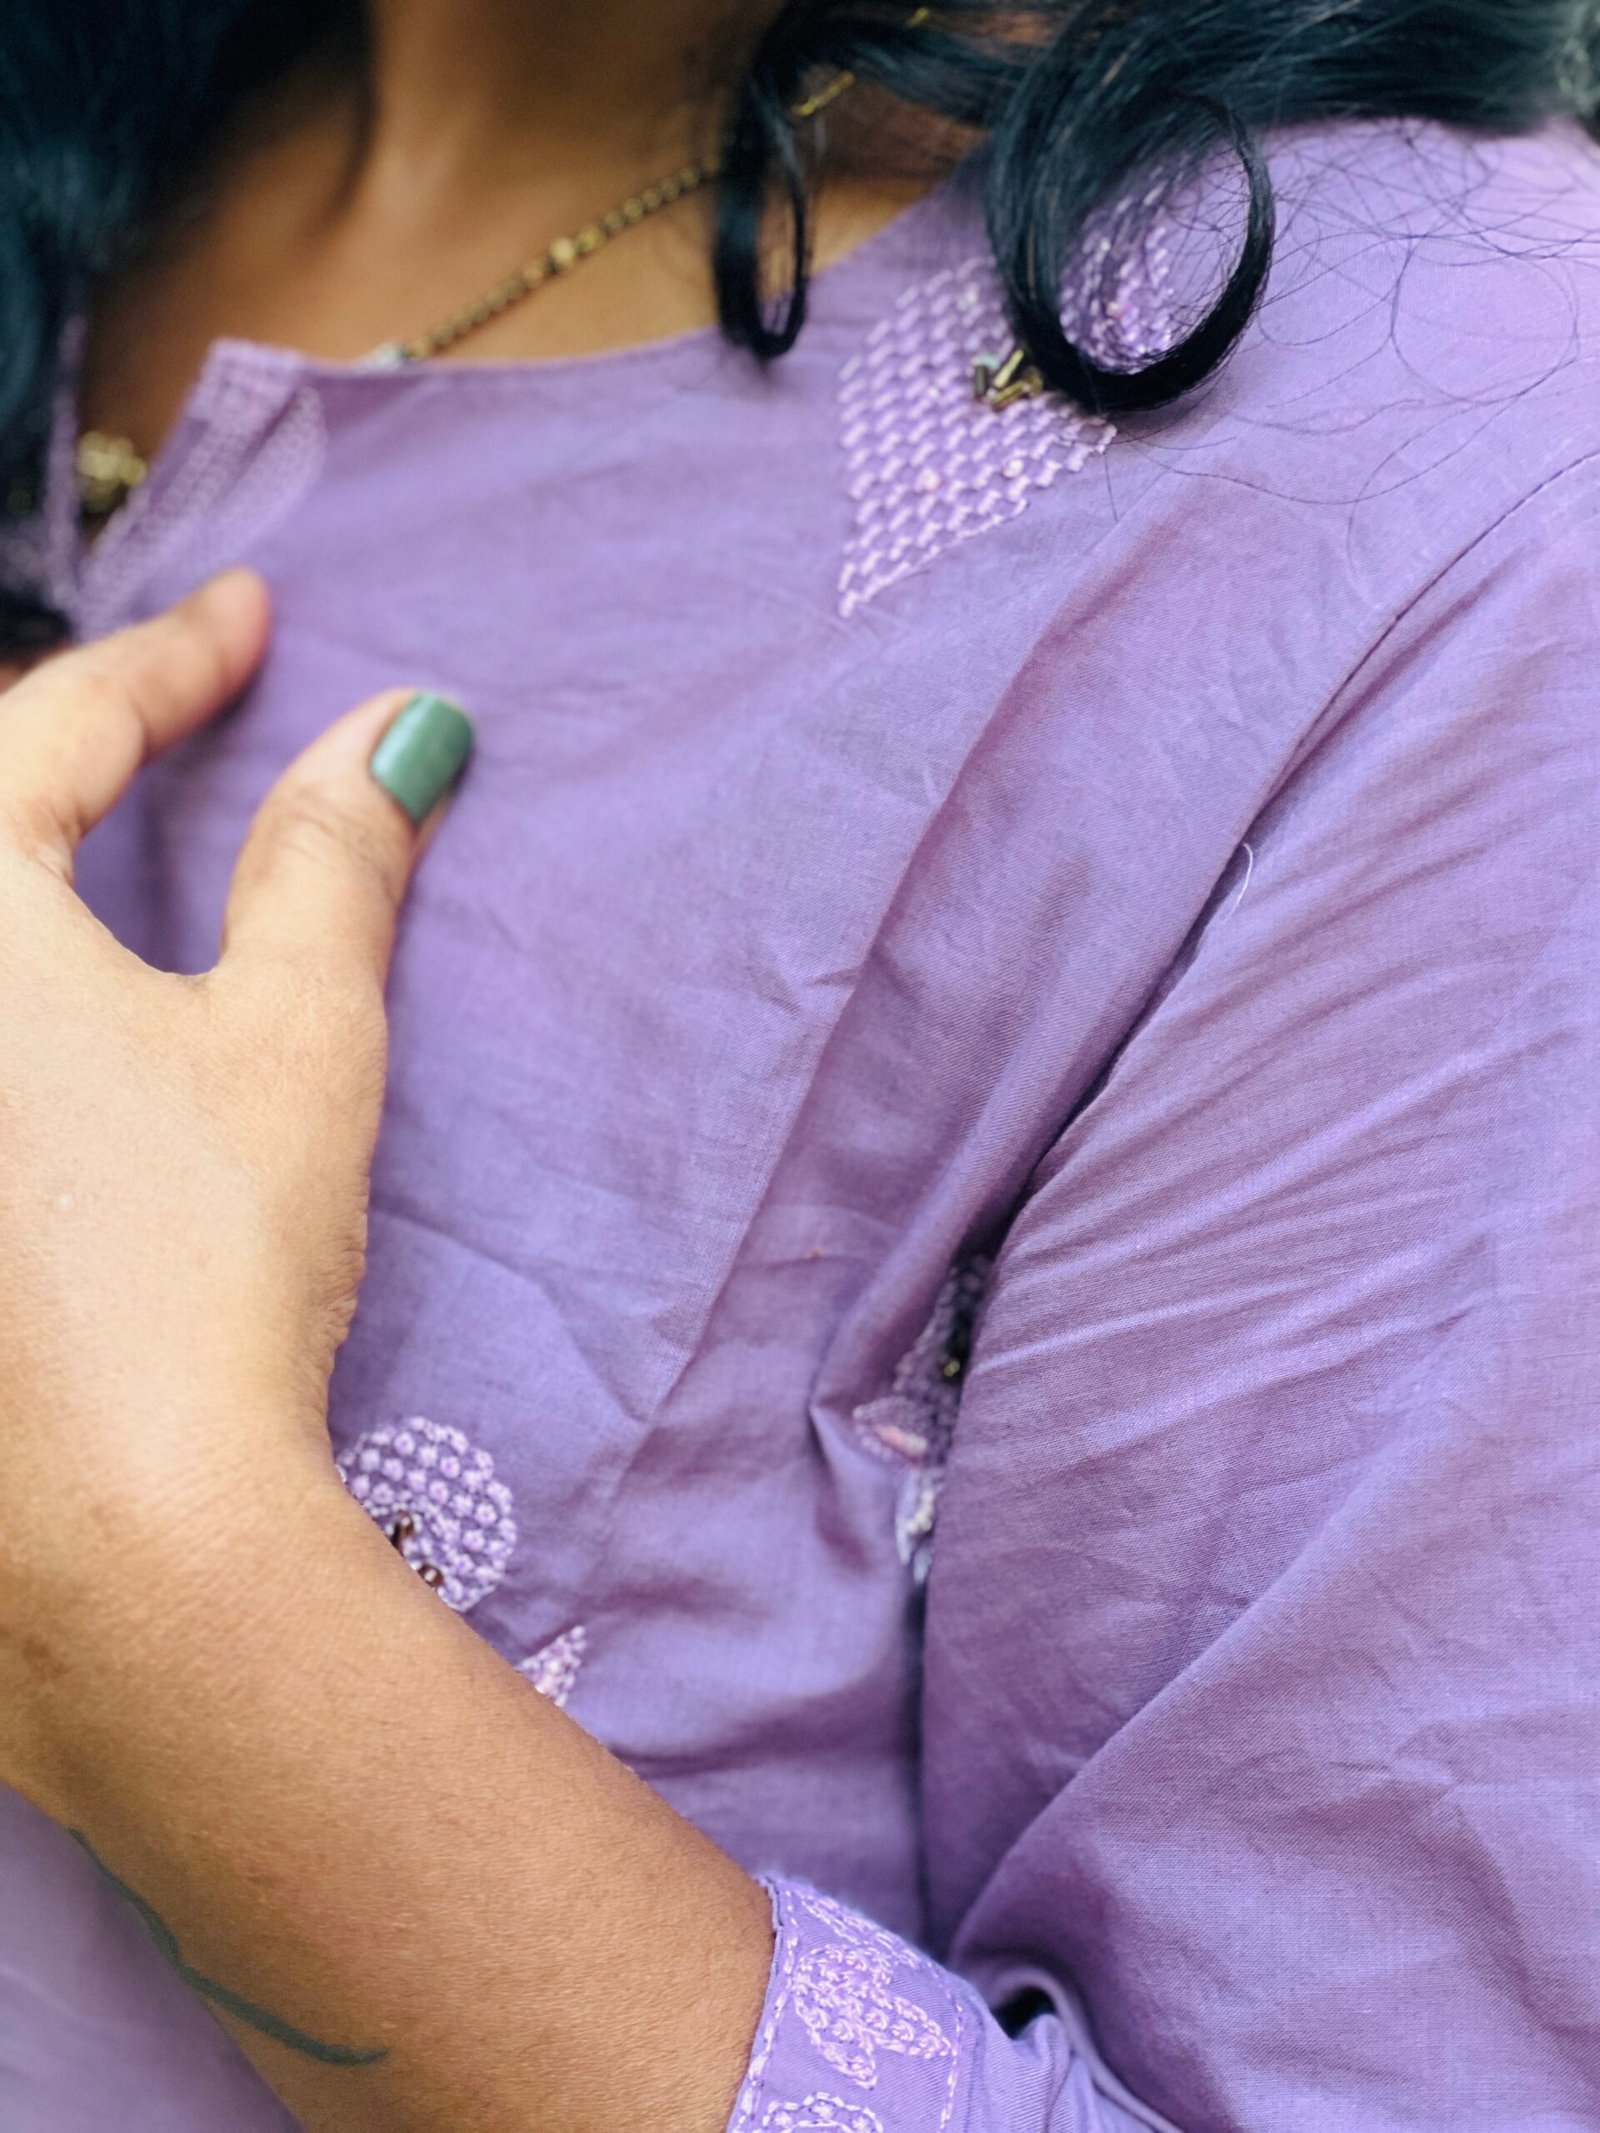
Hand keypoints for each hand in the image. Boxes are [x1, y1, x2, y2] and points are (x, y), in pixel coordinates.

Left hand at [0, 572, 468, 1658]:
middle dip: (55, 748)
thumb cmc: (206, 1259)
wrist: (119, 1537)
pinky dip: (14, 1011)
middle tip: (154, 719)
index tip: (254, 619)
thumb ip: (333, 860)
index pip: (54, 729)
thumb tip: (404, 728)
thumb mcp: (295, 1038)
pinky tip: (53, 1044)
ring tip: (84, 851)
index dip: (171, 663)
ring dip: (17, 868)